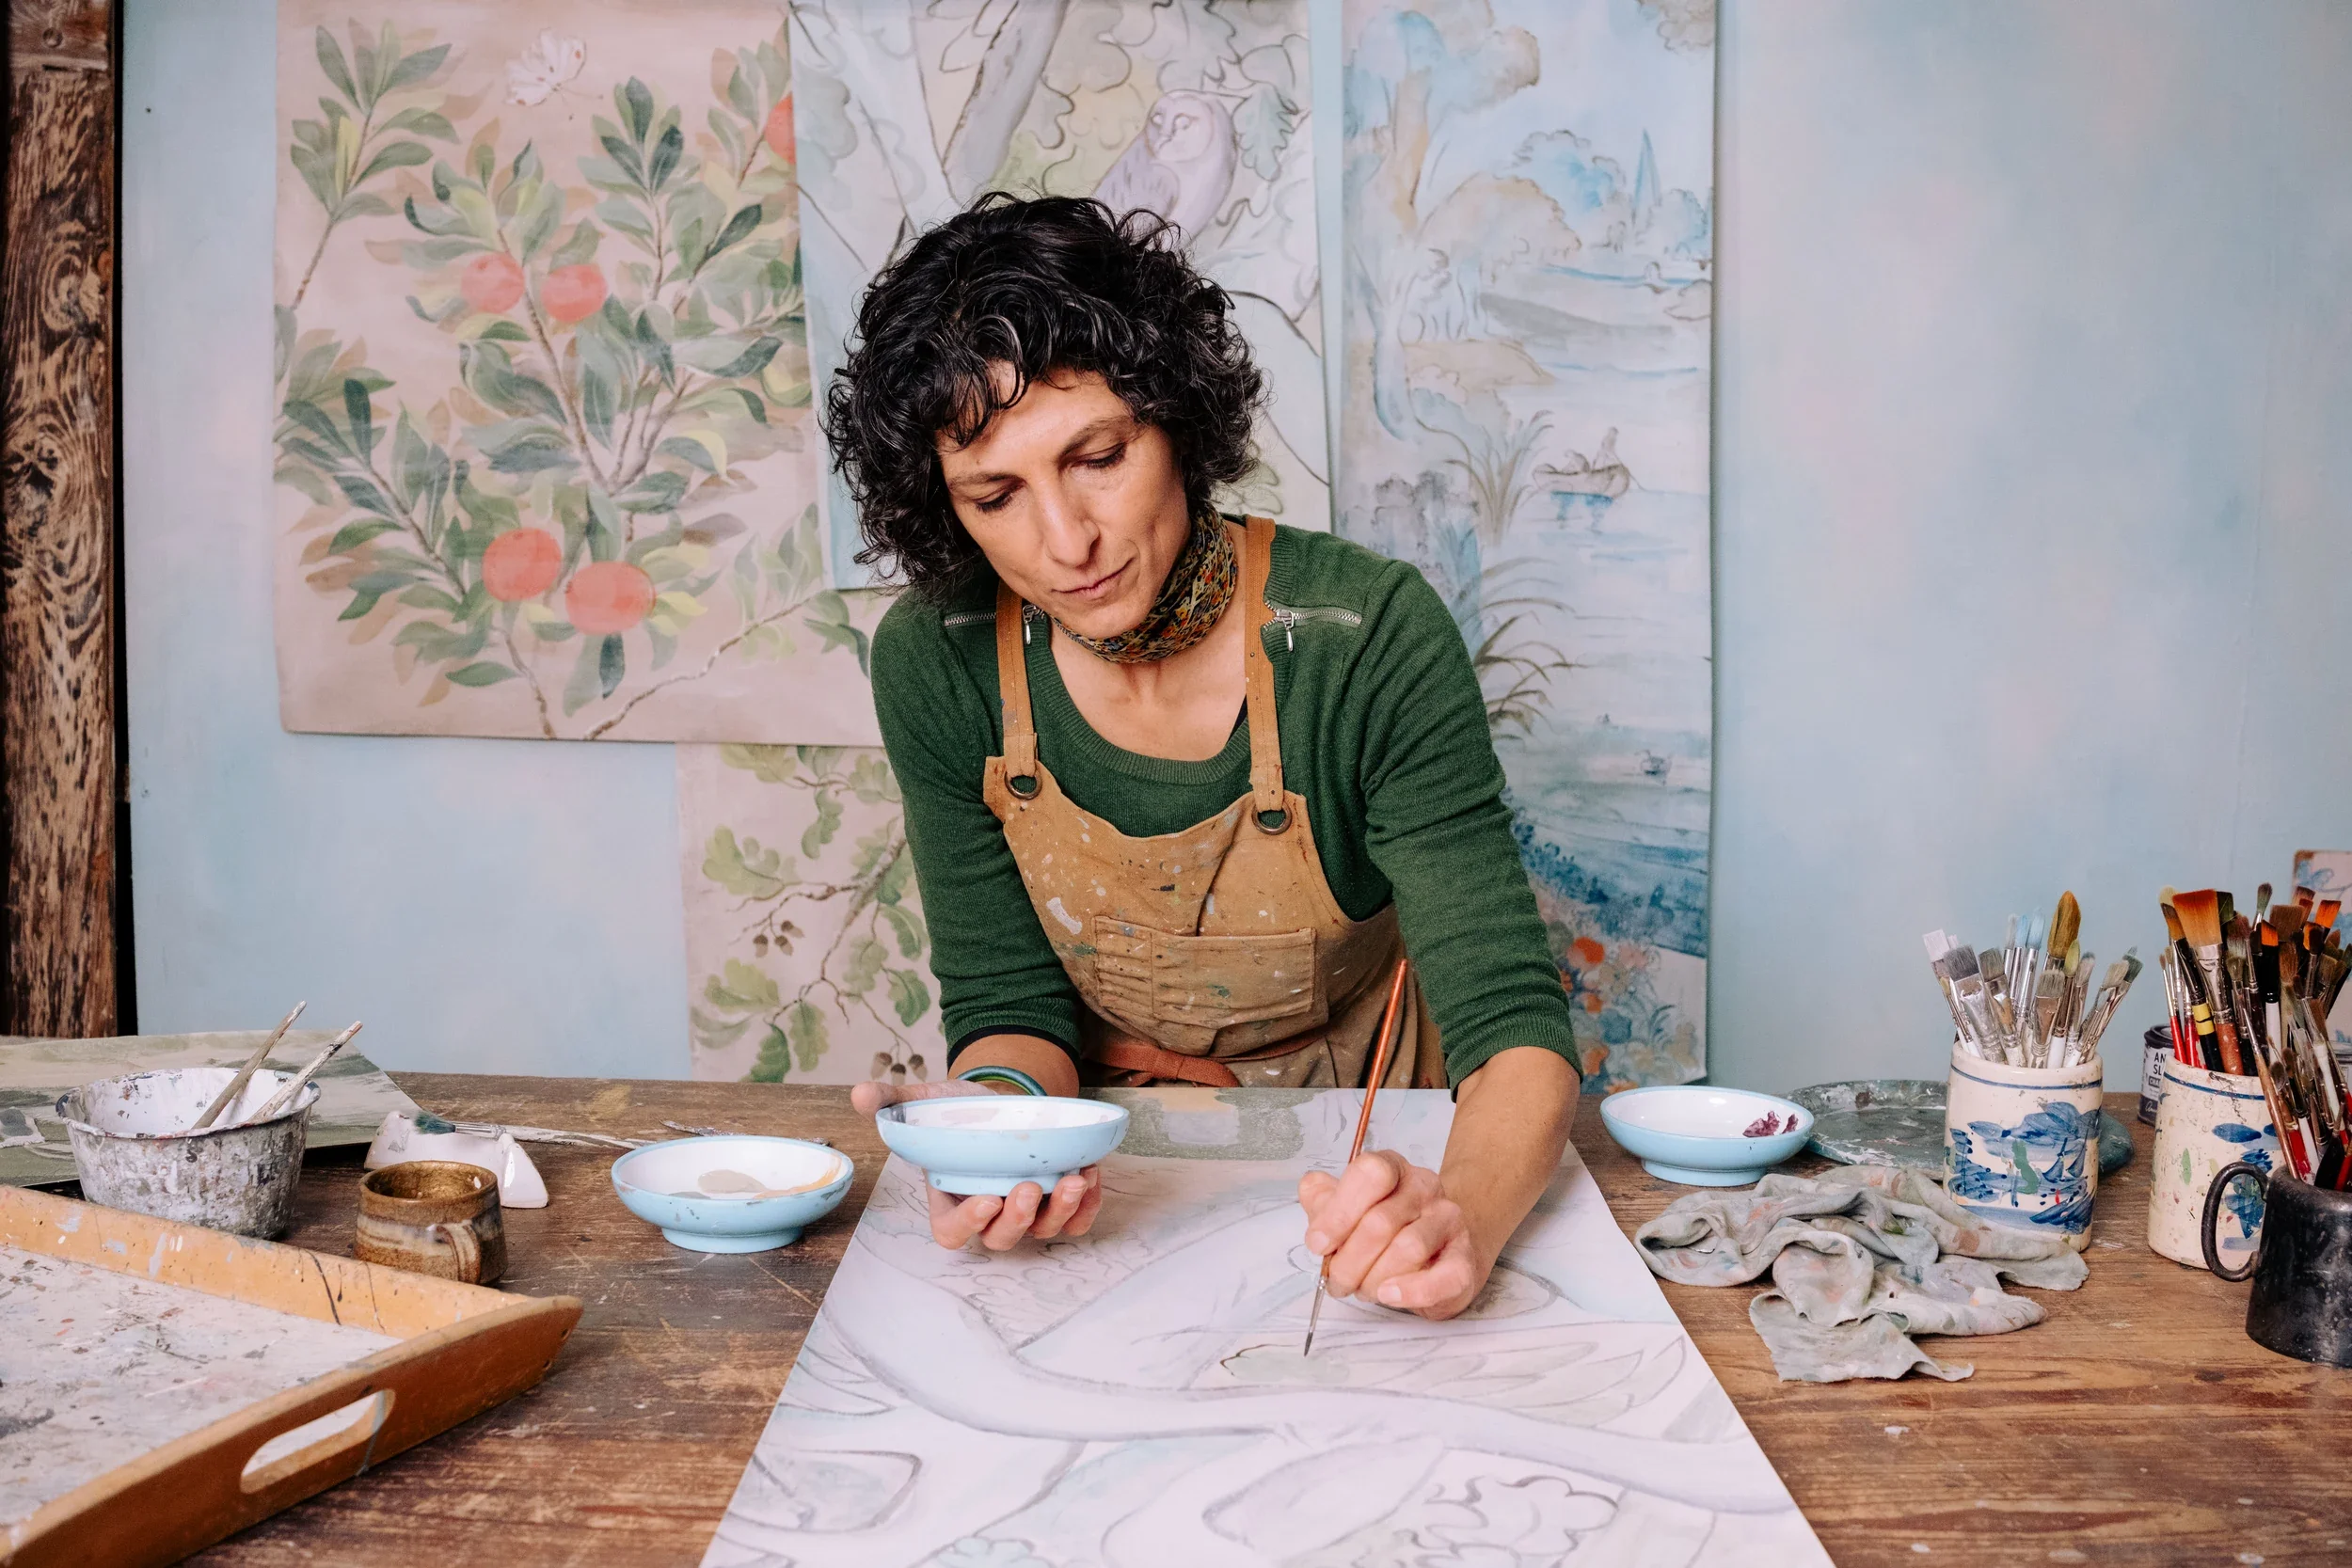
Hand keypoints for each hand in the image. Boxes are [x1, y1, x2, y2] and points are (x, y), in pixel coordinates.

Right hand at [852, 1077, 1105, 1249]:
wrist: (995, 1100)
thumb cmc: (954, 1109)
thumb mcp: (921, 1100)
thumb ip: (891, 1101)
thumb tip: (861, 1095)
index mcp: (948, 1200)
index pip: (951, 1232)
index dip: (967, 1224)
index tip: (986, 1199)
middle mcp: (987, 1214)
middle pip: (1001, 1239)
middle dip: (1017, 1220)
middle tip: (1028, 1188)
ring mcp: (1025, 1211)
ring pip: (1042, 1230)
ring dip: (1062, 1211)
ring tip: (1076, 1178)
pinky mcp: (1055, 1200)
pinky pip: (1075, 1219)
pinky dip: (1087, 1206)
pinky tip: (1093, 1174)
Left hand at [1298, 1149, 1489, 1319]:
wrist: (1439, 1253)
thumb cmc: (1387, 1231)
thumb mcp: (1348, 1209)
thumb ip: (1324, 1200)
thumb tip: (1312, 1190)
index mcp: (1392, 1168)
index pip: (1370, 1173)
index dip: (1339, 1212)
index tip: (1319, 1243)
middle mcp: (1424, 1187)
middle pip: (1380, 1222)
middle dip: (1348, 1261)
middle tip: (1338, 1282)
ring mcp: (1448, 1221)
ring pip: (1407, 1249)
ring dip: (1374, 1279)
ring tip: (1365, 1288)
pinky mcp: (1464, 1260)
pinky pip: (1441, 1279)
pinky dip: (1411, 1291)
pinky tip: (1389, 1295)